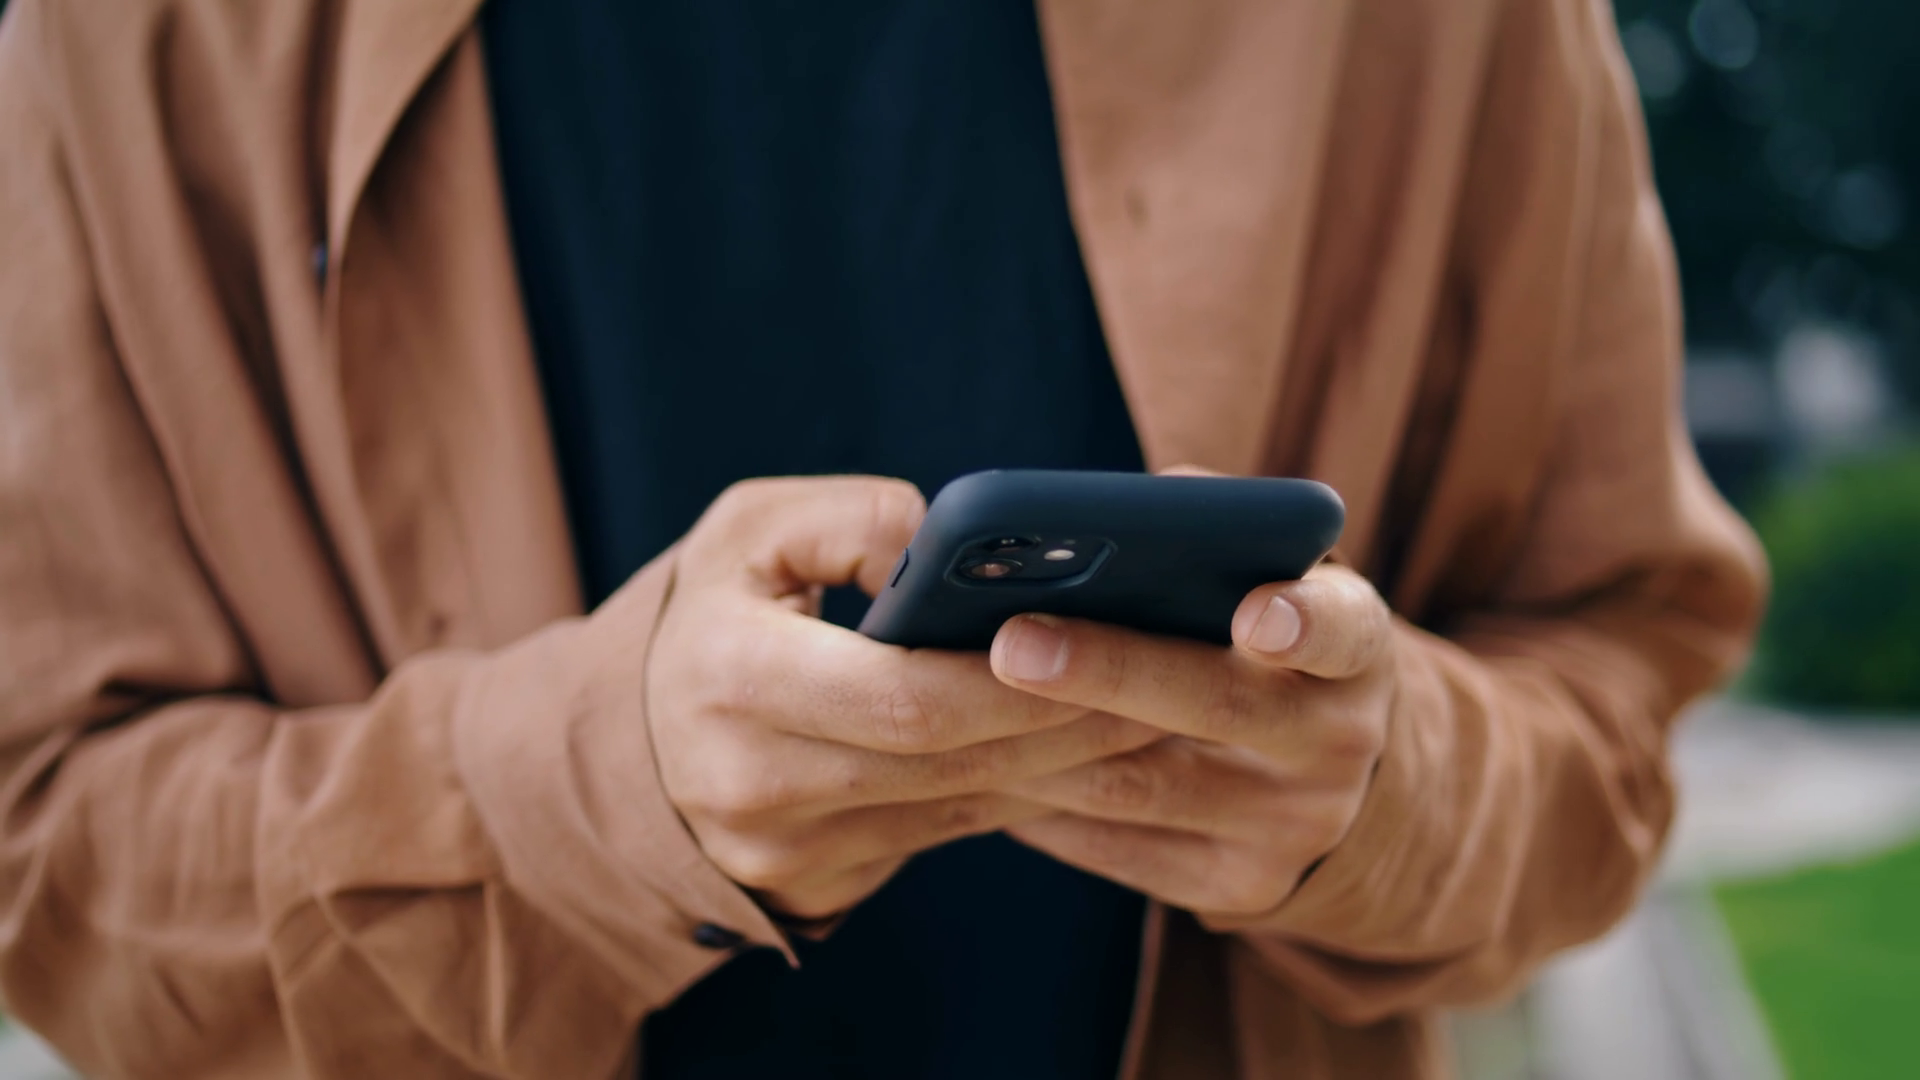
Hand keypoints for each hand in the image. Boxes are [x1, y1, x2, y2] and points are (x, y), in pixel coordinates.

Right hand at [646, 477, 1161, 919]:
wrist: (625, 743)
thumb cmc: (705, 610)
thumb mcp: (747, 528)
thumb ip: (851, 520)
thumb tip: (951, 549)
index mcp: (731, 682)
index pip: (905, 697)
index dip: (1014, 677)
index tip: (1105, 634)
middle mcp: (755, 784)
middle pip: (956, 761)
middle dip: (1073, 719)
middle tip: (1171, 672)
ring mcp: (790, 851)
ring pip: (966, 808)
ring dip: (1070, 761)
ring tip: (1159, 706)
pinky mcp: (822, 885)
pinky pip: (949, 835)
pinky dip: (1025, 792)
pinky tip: (1090, 751)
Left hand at [988, 562, 1394, 917]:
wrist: (1344, 788)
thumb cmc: (1272, 644)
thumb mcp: (1279, 582)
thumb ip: (1221, 534)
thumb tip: (1138, 502)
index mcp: (1356, 647)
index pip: (1345, 628)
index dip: (1304, 622)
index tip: (1255, 613)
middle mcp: (1338, 740)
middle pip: (1215, 704)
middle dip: (1109, 670)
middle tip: (1012, 642)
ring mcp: (1292, 826)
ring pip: (1143, 785)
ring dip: (1039, 742)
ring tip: (955, 697)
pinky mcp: (1239, 886)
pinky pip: (1115, 845)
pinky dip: (1041, 804)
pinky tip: (976, 763)